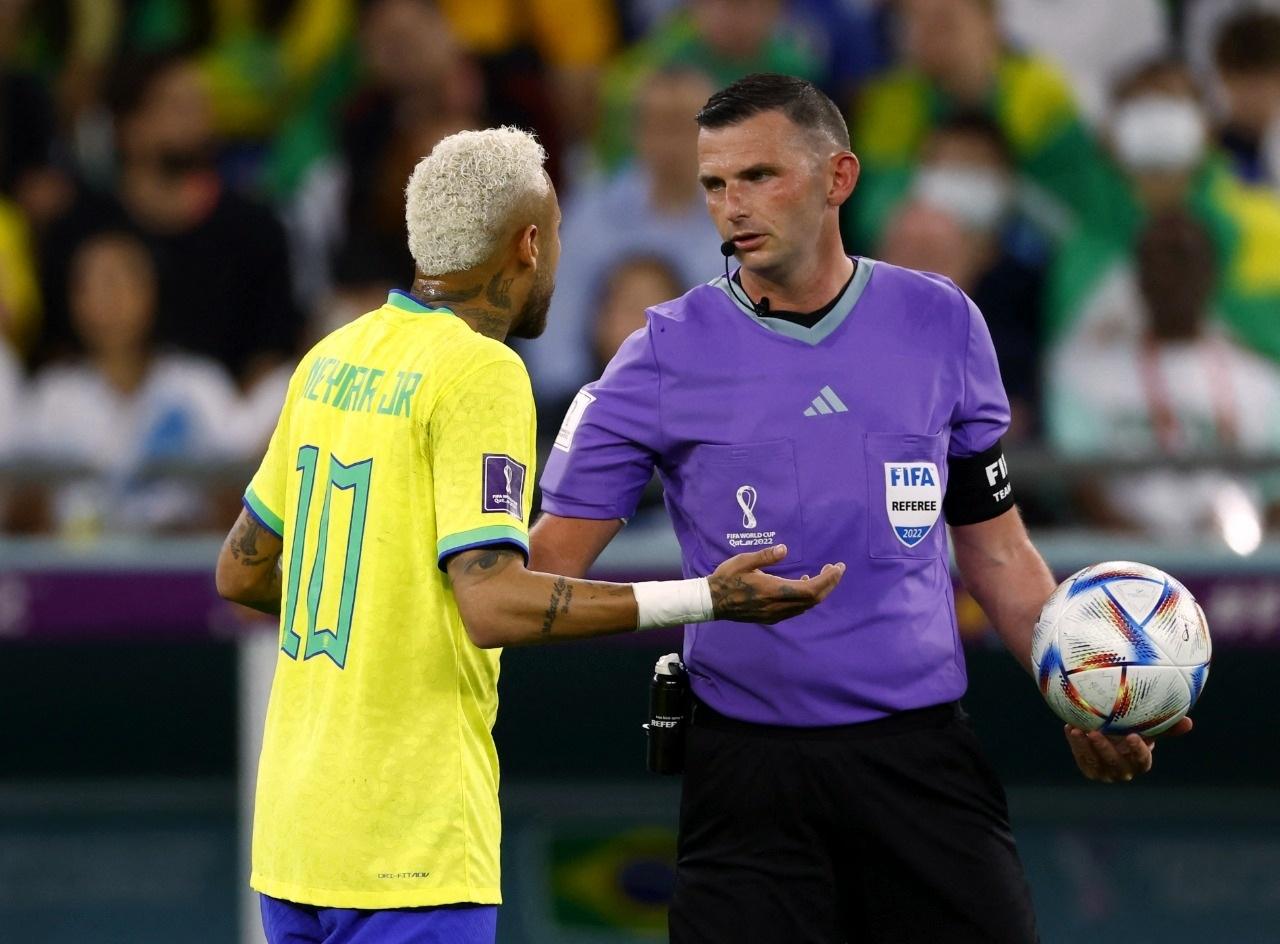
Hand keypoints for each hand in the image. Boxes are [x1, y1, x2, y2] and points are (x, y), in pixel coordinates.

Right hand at [708, 544, 844, 623]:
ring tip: (823, 575)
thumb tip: (785, 549)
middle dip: (829, 584)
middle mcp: (779, 605)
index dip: (828, 579)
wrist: (712, 602)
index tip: (838, 567)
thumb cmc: (727, 578)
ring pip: (806, 606)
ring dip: (819, 591)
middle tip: (835, 569)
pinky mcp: (771, 617)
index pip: (811, 589)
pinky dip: (806, 598)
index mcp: (774, 590)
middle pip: (814, 599)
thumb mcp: (744, 561)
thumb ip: (766, 556)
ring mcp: (776, 614)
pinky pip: (796, 609)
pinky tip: (803, 585)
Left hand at [1064, 717, 1192, 782]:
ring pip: (1094, 763)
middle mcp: (1123, 770)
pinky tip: (1071, 727)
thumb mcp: (1148, 728)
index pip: (1142, 761)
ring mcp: (1104, 772)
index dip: (1138, 751)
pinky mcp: (1089, 768)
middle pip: (1115, 764)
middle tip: (1097, 732)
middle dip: (1105, 750)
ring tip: (1078, 730)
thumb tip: (1189, 722)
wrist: (1111, 736)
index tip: (1133, 735)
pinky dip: (1075, 744)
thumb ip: (1166, 726)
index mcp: (1140, 762)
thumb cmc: (1134, 730)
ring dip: (1085, 748)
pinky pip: (1081, 758)